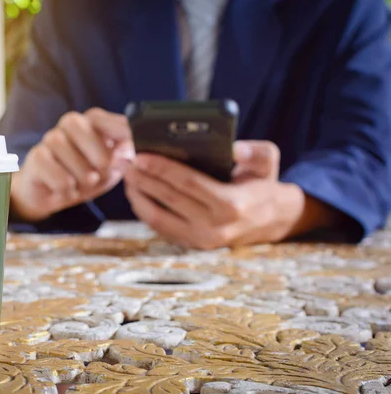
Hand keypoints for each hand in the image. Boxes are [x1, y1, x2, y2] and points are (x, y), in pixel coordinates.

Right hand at [11, 108, 133, 221]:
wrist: (54, 197)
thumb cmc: (86, 178)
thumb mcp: (110, 172)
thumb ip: (122, 161)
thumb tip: (127, 154)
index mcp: (89, 125)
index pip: (97, 117)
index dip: (111, 127)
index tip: (126, 145)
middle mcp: (66, 128)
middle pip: (75, 123)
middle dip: (94, 150)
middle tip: (103, 171)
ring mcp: (48, 141)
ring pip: (58, 143)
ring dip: (78, 169)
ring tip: (86, 184)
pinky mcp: (35, 158)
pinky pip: (45, 163)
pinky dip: (61, 182)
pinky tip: (67, 191)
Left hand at [124, 140, 336, 248]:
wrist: (268, 220)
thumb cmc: (262, 184)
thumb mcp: (268, 162)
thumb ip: (256, 152)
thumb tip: (233, 149)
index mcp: (232, 205)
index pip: (189, 184)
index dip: (162, 169)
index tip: (141, 155)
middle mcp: (215, 228)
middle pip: (168, 199)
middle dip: (143, 179)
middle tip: (125, 161)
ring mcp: (201, 240)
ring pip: (158, 217)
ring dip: (138, 196)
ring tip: (126, 175)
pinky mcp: (191, 245)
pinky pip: (160, 227)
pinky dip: (144, 209)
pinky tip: (135, 191)